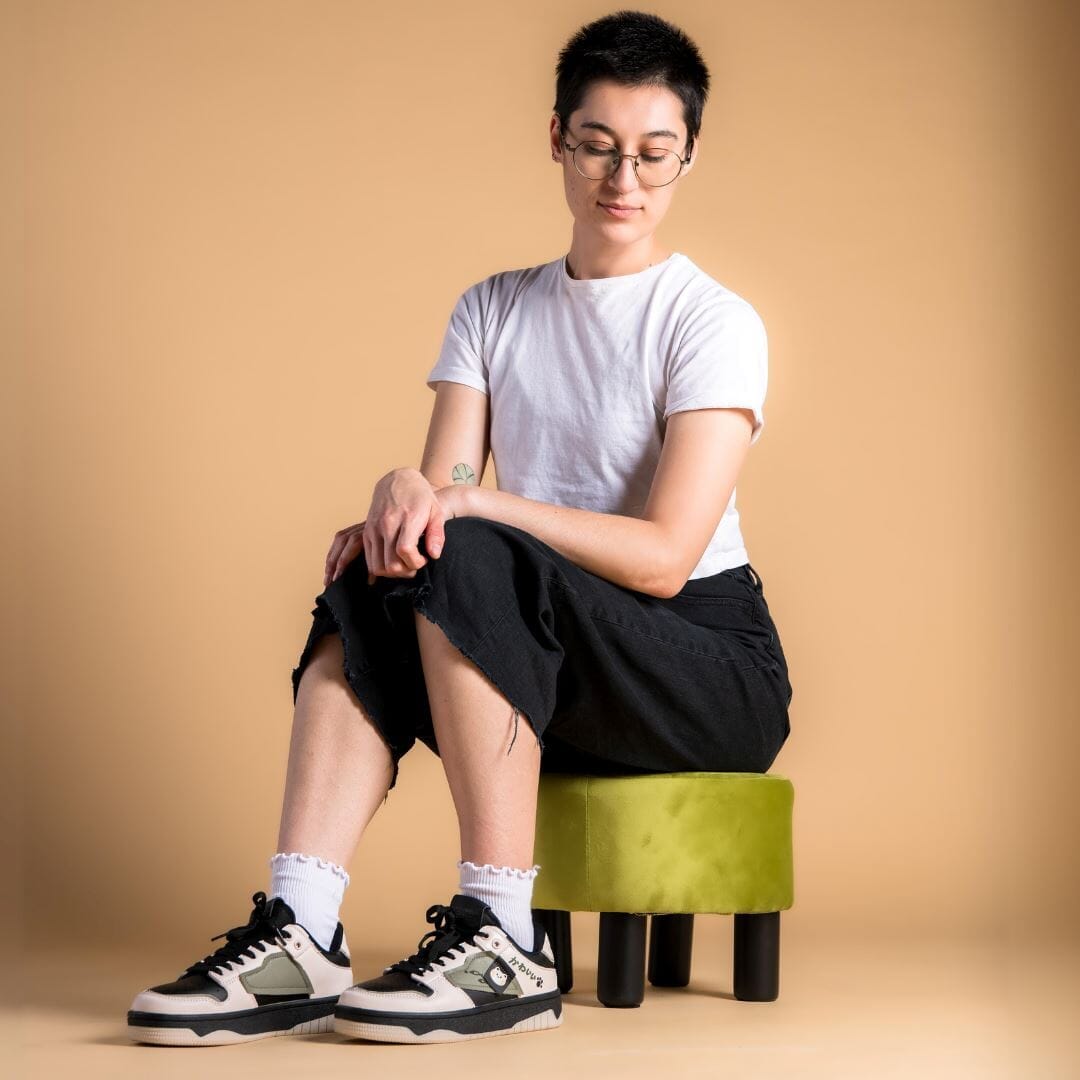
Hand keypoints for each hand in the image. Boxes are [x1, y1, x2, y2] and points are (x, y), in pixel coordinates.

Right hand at [325, 469, 454, 587]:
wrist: (398, 480)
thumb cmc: (421, 497)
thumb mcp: (436, 511)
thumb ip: (437, 534)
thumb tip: (434, 554)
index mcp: (407, 517)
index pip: (405, 550)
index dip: (415, 562)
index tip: (424, 559)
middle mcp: (387, 523)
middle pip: (391, 563)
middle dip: (406, 571)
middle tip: (415, 564)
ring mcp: (373, 528)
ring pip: (377, 566)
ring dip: (392, 572)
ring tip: (404, 563)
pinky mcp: (366, 532)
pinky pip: (369, 560)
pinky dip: (380, 567)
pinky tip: (393, 560)